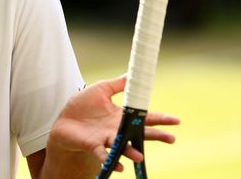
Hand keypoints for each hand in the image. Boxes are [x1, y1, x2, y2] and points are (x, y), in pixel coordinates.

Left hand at [48, 75, 179, 172]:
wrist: (64, 121)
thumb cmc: (82, 106)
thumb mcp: (100, 90)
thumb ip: (117, 84)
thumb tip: (131, 74)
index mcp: (121, 116)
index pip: (144, 117)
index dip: (160, 118)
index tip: (176, 120)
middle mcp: (117, 129)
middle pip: (140, 133)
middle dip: (156, 135)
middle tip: (171, 138)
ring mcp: (106, 138)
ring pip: (122, 146)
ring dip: (131, 151)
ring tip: (140, 156)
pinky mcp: (93, 145)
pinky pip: (103, 154)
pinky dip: (111, 160)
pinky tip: (119, 167)